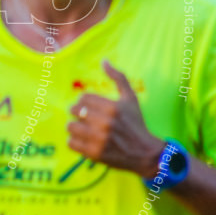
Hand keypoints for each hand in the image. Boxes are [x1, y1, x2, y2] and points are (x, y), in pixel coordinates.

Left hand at [67, 60, 161, 177]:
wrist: (145, 153)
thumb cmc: (136, 123)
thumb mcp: (131, 98)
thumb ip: (118, 78)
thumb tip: (104, 60)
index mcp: (112, 107)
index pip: (83, 97)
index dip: (85, 102)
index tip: (92, 107)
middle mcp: (105, 122)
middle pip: (74, 110)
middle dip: (78, 113)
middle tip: (86, 118)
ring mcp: (99, 139)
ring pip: (70, 126)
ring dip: (75, 127)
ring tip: (84, 129)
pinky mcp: (94, 153)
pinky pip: (71, 143)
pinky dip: (75, 141)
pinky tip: (85, 140)